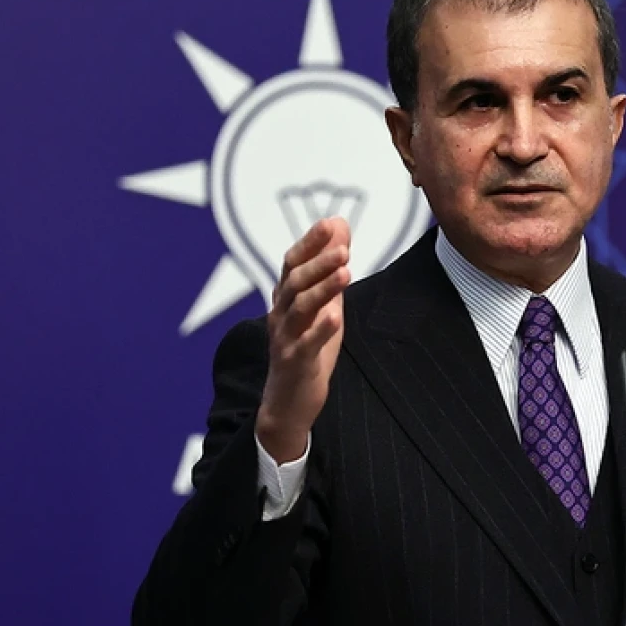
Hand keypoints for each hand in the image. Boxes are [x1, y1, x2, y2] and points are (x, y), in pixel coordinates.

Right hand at [257, 217, 350, 462]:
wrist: (289, 402)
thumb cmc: (307, 349)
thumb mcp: (323, 306)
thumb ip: (330, 271)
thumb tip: (340, 228)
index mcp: (286, 299)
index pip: (293, 263)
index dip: (311, 242)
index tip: (331, 223)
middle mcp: (281, 314)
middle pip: (295, 282)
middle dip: (318, 262)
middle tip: (343, 248)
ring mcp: (285, 339)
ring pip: (299, 308)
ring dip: (321, 289)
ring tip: (345, 273)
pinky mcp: (294, 363)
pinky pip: (305, 344)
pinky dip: (319, 329)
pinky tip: (335, 317)